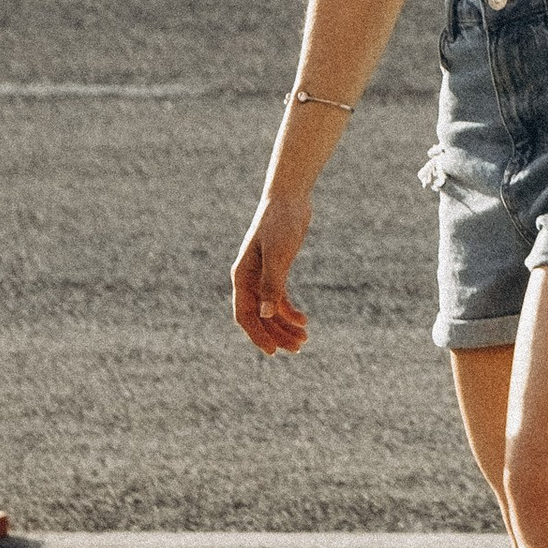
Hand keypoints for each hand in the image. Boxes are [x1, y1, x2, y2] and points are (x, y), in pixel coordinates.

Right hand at [232, 190, 311, 356]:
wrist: (290, 197)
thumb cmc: (280, 222)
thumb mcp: (278, 253)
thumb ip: (272, 283)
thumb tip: (266, 314)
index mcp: (243, 277)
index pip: (245, 315)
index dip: (257, 335)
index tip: (272, 351)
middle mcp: (250, 279)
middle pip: (260, 317)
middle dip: (276, 334)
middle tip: (297, 348)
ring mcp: (263, 276)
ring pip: (271, 310)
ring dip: (285, 326)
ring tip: (304, 339)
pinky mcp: (277, 270)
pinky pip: (280, 298)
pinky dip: (290, 311)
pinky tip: (303, 320)